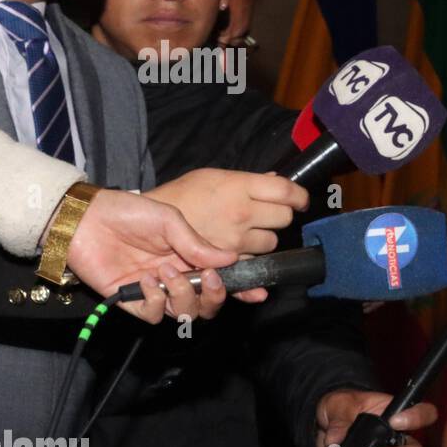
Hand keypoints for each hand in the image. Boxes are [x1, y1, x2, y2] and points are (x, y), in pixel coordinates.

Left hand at [65, 188, 237, 323]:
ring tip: (167, 271)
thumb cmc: (128, 212)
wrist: (86, 217)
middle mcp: (176, 278)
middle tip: (208, 278)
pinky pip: (153, 315)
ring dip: (182, 295)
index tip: (257, 292)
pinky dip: (155, 300)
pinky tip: (145, 280)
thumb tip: (231, 259)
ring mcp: (154, 291)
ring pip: (184, 314)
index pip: (222, 279)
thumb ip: (198, 244)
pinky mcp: (130, 301)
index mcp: (190, 258)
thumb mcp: (170, 220)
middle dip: (215, 296)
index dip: (242, 289)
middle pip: (207, 305)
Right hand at [147, 168, 308, 255]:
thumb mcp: (212, 177)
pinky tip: (251, 265)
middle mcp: (241, 214)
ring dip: (263, 241)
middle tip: (265, 216)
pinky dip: (253, 269)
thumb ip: (248, 181)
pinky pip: (253, 270)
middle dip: (278, 218)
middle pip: (284, 219)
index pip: (287, 191)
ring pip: (270, 245)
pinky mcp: (226, 264)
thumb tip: (277, 180)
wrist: (146, 223)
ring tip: (243, 235)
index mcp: (238, 188)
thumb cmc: (179, 196)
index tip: (301, 200)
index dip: (300, 196)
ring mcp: (235, 242)